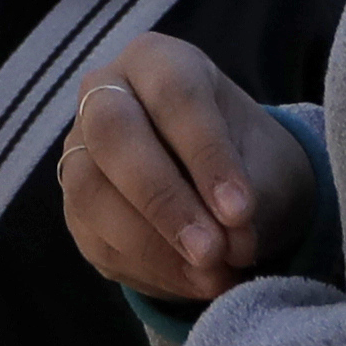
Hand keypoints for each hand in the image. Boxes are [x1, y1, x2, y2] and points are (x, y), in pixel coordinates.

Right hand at [56, 37, 308, 303]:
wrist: (228, 191)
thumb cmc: (251, 160)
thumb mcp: (271, 166)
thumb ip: (254, 196)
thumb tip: (230, 243)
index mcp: (159, 62)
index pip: (174, 96)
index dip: (206, 154)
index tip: (240, 211)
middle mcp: (105, 94)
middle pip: (114, 134)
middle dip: (163, 200)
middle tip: (212, 252)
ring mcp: (80, 149)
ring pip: (91, 191)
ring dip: (152, 245)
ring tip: (212, 278)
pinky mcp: (74, 205)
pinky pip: (95, 239)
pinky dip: (146, 270)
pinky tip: (193, 283)